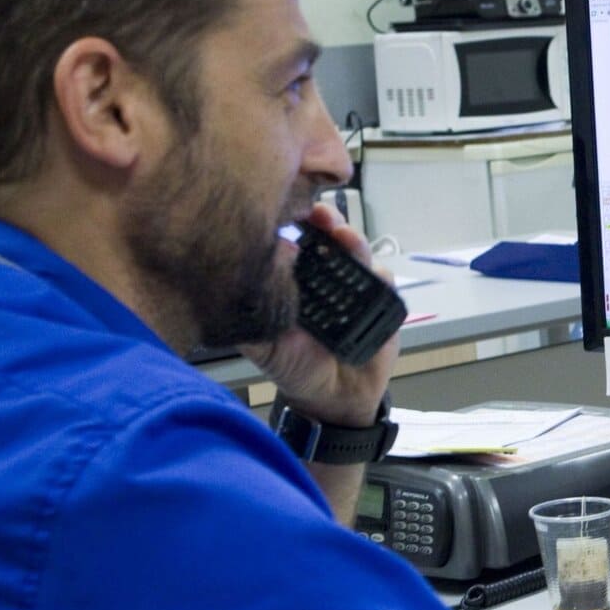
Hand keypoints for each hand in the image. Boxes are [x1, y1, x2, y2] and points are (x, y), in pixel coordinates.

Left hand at [242, 205, 400, 426]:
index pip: (298, 241)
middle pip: (331, 238)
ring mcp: (356, 288)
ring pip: (360, 254)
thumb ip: (244, 317)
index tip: (288, 209)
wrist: (334, 400)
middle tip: (322, 215)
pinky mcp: (382, 304)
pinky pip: (385, 282)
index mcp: (297, 280)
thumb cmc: (295, 368)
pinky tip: (374, 277)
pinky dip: (381, 277)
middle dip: (329, 222)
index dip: (296, 223)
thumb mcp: (261, 344)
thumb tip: (224, 287)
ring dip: (354, 243)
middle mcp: (328, 277)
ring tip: (345, 238)